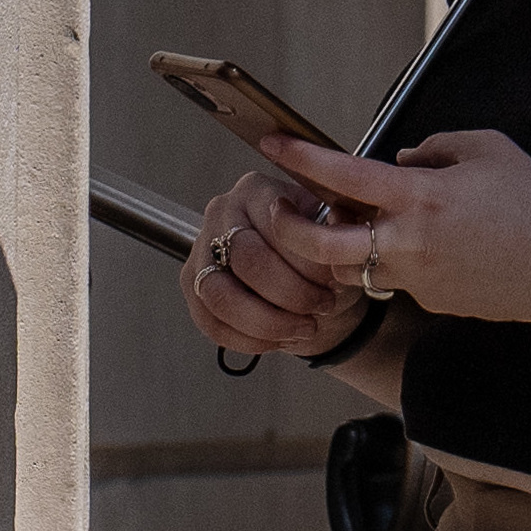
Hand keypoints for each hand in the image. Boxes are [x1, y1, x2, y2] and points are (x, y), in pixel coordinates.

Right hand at [179, 165, 371, 360]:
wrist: (309, 288)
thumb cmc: (322, 259)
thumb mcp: (338, 238)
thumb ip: (337, 231)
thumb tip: (336, 228)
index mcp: (258, 190)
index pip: (276, 227)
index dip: (308, 264)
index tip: (334, 283)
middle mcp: (222, 212)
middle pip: (247, 260)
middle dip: (291, 294)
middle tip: (322, 307)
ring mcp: (201, 249)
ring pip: (221, 296)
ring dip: (269, 323)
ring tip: (304, 328)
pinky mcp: (192, 285)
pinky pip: (211, 322)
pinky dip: (248, 340)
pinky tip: (278, 340)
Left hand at [257, 126, 530, 336]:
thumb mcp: (489, 150)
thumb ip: (436, 147)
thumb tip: (402, 159)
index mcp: (420, 196)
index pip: (341, 175)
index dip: (299, 157)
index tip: (270, 145)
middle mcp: (409, 242)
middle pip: (320, 244)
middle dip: (288, 229)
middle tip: (280, 212)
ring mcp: (418, 278)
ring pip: (352, 268)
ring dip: (339, 248)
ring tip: (351, 225)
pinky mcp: (432, 301)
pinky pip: (396, 279)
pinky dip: (393, 261)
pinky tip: (425, 247)